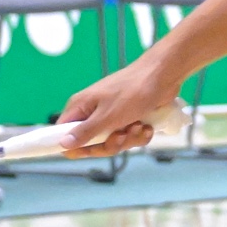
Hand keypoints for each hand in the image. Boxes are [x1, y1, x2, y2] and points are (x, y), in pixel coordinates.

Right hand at [56, 59, 180, 157]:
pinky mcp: (129, 119)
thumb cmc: (133, 92)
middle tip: (121, 135)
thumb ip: (86, 132)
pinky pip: (130, 138)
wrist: (164, 76)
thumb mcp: (108, 115)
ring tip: (139, 126)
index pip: (64, 134)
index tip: (89, 151)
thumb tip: (62, 145)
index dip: (74, 147)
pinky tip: (148, 126)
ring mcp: (112, 117)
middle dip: (110, 144)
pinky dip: (140, 134)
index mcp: (81, 108)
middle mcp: (94, 113)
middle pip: (92, 145)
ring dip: (129, 139)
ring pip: (114, 143)